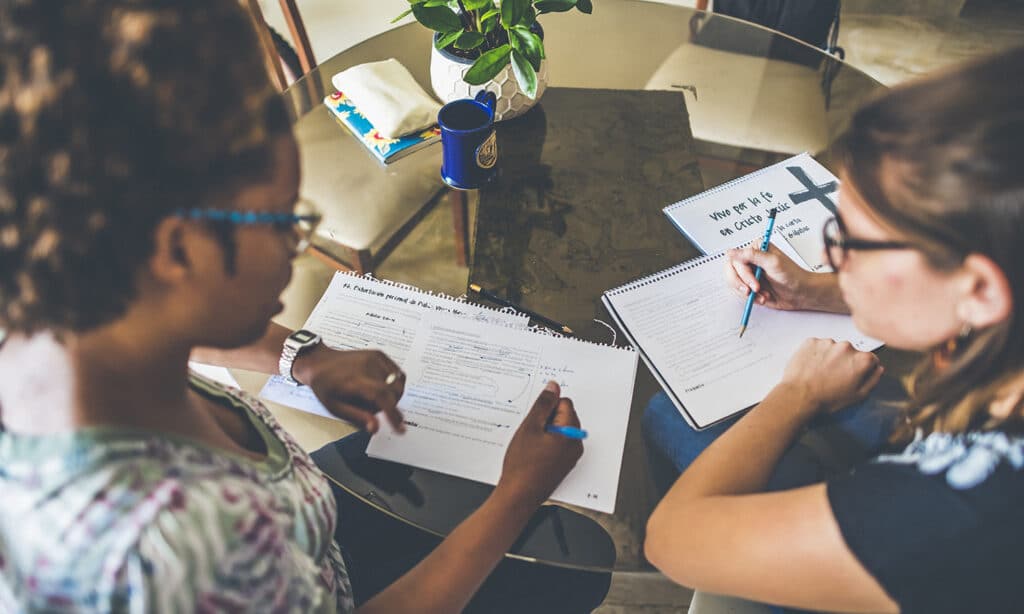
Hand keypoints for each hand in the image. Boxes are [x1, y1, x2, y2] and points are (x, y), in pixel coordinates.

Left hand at [292, 345, 405, 433]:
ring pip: (399, 383)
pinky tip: (381, 386)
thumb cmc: (325, 386)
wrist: (320, 362)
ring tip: (374, 396)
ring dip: (393, 395)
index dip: (394, 414)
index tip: (400, 429)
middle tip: (374, 408)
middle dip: (391, 405)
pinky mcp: (379, 354)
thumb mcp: (336, 408)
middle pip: (394, 391)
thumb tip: (375, 429)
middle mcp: (367, 366)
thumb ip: (358, 418)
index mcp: (355, 381)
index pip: (382, 397)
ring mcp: (374, 358)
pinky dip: (395, 384)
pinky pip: (398, 373)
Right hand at [497, 381, 582, 508]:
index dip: (546, 407)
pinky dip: (546, 444)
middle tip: (531, 432)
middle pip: (565, 416)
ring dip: (545, 432)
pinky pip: (558, 445)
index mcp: (571, 433)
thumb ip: (543, 404)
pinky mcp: (563, 464)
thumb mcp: (530, 427)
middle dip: (547, 419)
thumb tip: (553, 386)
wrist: (518, 495)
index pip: (565, 403)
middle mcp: (575, 444)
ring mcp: (570, 456)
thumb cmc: (523, 465)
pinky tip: (532, 453)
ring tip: (530, 445)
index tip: (535, 418)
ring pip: (560, 430)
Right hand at [724, 242, 844, 312]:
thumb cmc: (792, 276)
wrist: (801, 293)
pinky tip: (763, 297)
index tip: (753, 282)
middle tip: (752, 291)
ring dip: (748, 292)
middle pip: (731, 272)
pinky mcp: (750, 286)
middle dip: (742, 284)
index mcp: (755, 250)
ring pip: (734, 284)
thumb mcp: (772, 263)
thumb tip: (731, 251)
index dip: (742, 273)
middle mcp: (750, 260)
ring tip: (762, 294)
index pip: (736, 259)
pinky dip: (751, 298)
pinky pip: (740, 293)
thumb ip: (751, 255)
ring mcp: (750, 274)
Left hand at [779, 338, 883, 415]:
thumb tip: (878, 369)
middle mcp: (846, 346)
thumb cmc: (827, 398)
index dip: (864, 368)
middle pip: (851, 352)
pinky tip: (812, 366)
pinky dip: (816, 353)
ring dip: (830, 356)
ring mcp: (828, 342)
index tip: (855, 374)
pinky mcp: (811, 341)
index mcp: (861, 359)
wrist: (799, 395)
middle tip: (834, 376)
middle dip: (846, 362)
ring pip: (833, 348)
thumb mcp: (858, 396)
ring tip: (821, 372)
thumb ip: (873, 380)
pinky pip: (818, 346)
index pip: (871, 358)